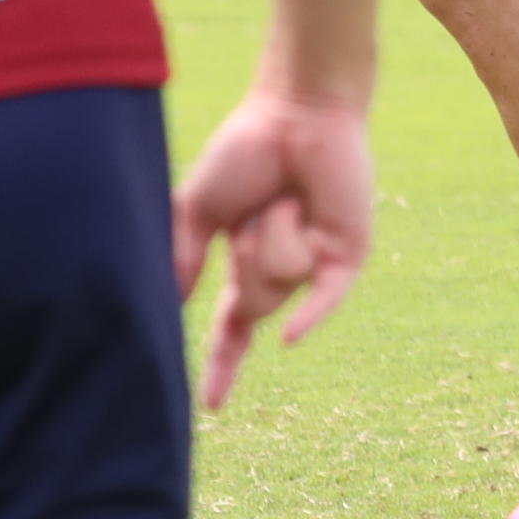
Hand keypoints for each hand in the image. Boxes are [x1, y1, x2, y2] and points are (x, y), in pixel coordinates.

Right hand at [170, 85, 374, 410]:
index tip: (210, 407)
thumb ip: (181, 257)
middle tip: (259, 208)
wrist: (295, 111)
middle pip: (251, 304)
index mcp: (247, 263)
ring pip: (279, 283)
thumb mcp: (197, 209)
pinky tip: (289, 340)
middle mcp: (285, 270)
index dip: (221, 366)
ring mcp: (319, 262)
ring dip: (272, 234)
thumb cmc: (246, 151)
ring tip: (289, 196)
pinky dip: (309, 316)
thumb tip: (170, 306)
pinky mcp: (348, 251)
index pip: (232, 328)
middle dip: (245, 258)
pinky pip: (325, 295)